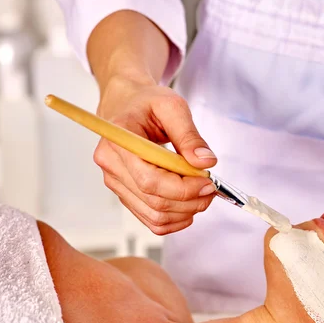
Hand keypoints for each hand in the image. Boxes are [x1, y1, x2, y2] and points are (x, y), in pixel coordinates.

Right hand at [94, 75, 217, 234]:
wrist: (127, 105)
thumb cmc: (147, 103)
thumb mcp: (172, 106)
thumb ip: (190, 135)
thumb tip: (206, 163)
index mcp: (118, 142)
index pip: (150, 180)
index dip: (183, 188)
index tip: (208, 182)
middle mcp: (112, 166)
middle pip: (154, 201)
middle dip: (190, 201)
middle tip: (211, 188)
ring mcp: (116, 183)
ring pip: (154, 216)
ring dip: (185, 212)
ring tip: (203, 195)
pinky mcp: (125, 194)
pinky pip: (151, 219)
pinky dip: (175, 219)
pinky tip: (189, 205)